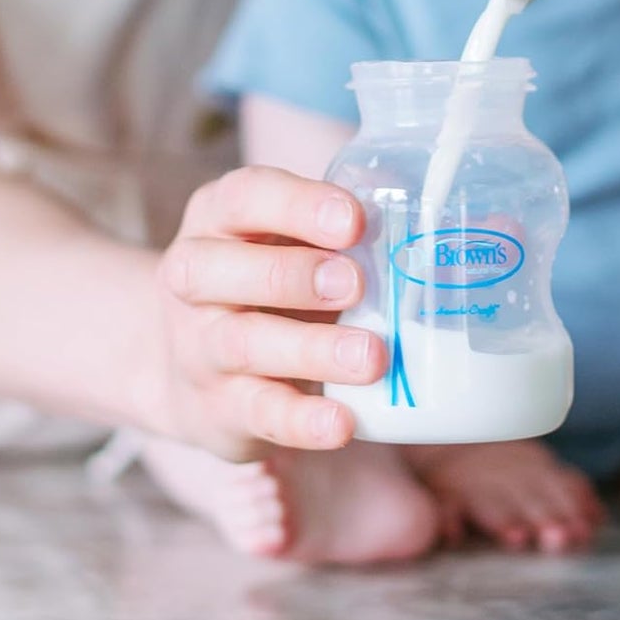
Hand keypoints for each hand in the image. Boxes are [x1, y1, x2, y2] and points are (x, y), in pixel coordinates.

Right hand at [152, 165, 384, 456]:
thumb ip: (341, 221)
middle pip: (219, 269)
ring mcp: (200, 348)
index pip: (245, 197)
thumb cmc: (268, 280)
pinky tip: (343, 422)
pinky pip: (258, 413)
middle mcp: (195, 280)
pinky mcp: (220, 409)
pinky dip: (301, 421)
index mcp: (218, 219)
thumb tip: (428, 207)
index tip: (355, 220)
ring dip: (312, 350)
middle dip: (293, 275)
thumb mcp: (288, 236)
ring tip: (372, 357)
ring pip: (244, 344)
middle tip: (357, 284)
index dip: (298, 206)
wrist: (191, 368)